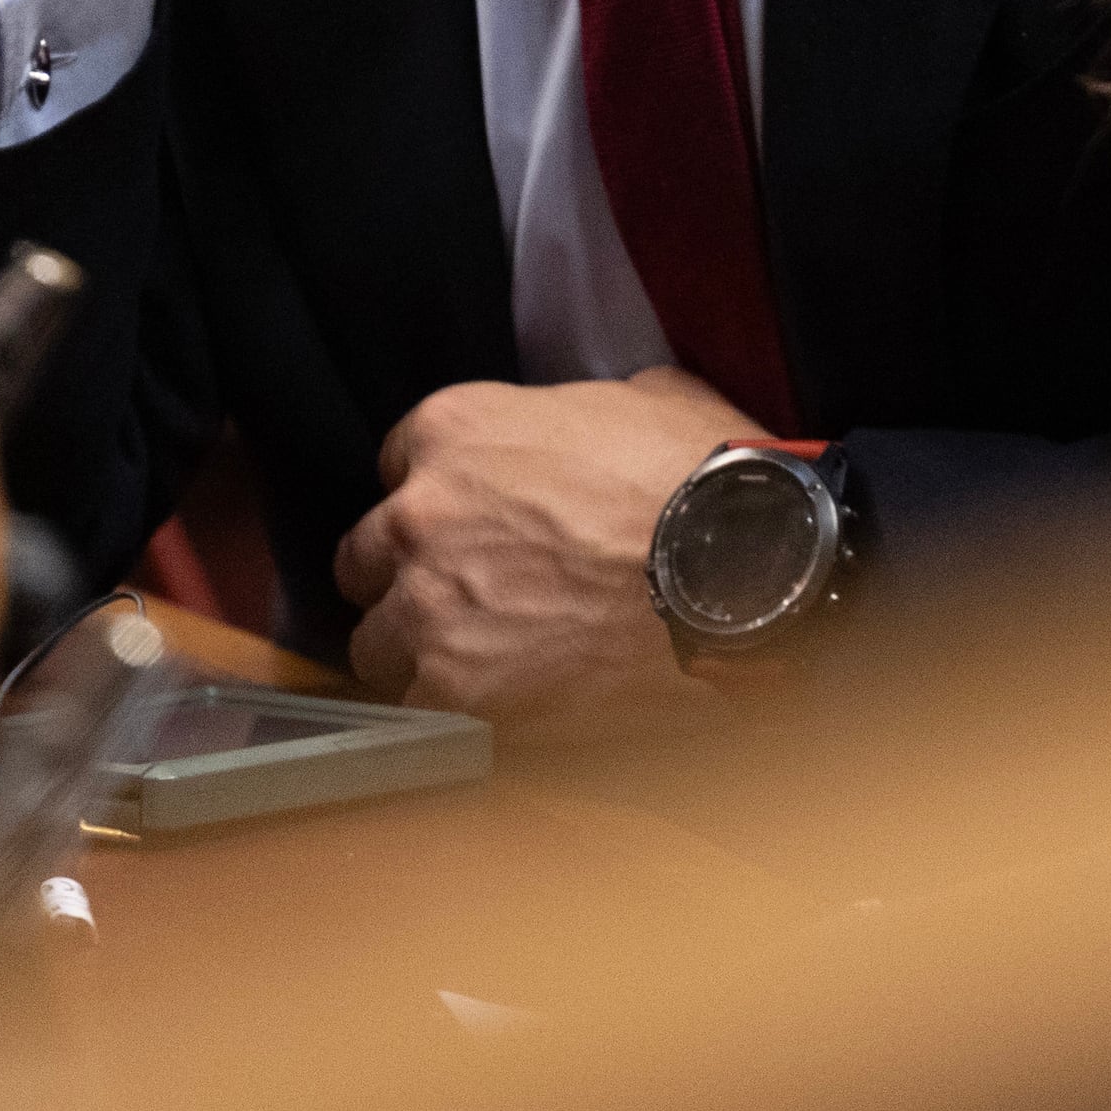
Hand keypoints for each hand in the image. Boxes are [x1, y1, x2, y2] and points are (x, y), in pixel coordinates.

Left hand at [333, 368, 760, 730]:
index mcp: (458, 428)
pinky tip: (512, 705)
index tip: (474, 523)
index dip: (442, 497)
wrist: (743, 576)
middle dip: (414, 575)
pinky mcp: (453, 687)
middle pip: (368, 556)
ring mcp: (428, 604)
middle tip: (478, 597)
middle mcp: (420, 512)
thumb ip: (586, 409)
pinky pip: (419, 708)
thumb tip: (599, 420)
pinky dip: (458, 712)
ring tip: (495, 663)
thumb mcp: (649, 398)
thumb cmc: (704, 485)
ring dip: (423, 650)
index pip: (398, 463)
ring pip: (379, 640)